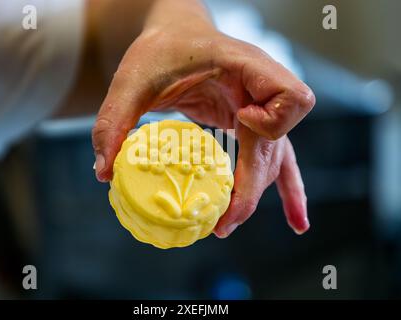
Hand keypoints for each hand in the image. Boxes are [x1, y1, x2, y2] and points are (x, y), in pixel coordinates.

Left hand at [92, 0, 314, 236]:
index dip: (270, 121)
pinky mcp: (250, 125)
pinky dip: (285, 190)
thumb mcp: (134, 77)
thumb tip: (105, 171)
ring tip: (233, 225)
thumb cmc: (162, 48)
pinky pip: (277, 160)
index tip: (238, 124)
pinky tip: (295, 220)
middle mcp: (262, 90)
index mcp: (247, 67)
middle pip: (277, 145)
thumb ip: (116, 118)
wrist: (175, 34)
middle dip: (250, 186)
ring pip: (275, 159)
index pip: (290, 97)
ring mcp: (259, 109)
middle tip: (221, 222)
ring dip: (260, 195)